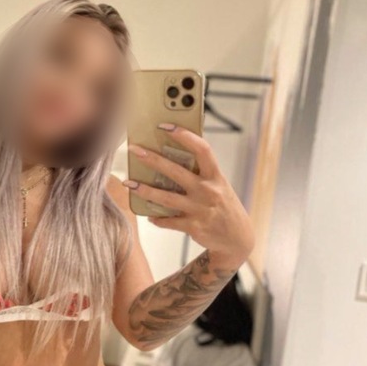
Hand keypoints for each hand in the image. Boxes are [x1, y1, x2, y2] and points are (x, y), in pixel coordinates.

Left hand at [124, 124, 254, 267]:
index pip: (202, 150)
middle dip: (153, 159)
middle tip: (134, 149)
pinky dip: (157, 219)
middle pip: (176, 171)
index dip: (184, 136)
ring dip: (145, 190)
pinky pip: (169, 221)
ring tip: (129, 183)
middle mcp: (208, 191)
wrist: (238, 240)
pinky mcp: (194, 227)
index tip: (165, 126)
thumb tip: (171, 160)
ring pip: (166, 198)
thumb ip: (201, 175)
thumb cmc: (223, 207)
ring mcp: (200, 210)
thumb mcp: (219, 186)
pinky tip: (149, 215)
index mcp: (215, 176)